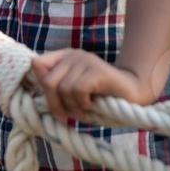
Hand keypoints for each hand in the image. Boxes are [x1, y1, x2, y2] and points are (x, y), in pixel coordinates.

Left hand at [29, 49, 157, 120]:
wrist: (133, 93)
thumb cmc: (100, 97)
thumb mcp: (73, 93)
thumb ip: (56, 90)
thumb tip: (36, 100)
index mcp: (64, 57)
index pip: (36, 64)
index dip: (41, 85)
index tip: (54, 101)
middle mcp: (73, 55)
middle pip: (48, 81)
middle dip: (54, 104)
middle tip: (67, 115)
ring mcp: (86, 60)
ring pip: (63, 89)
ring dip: (72, 106)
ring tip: (84, 110)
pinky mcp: (97, 70)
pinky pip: (78, 90)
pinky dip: (83, 103)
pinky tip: (92, 105)